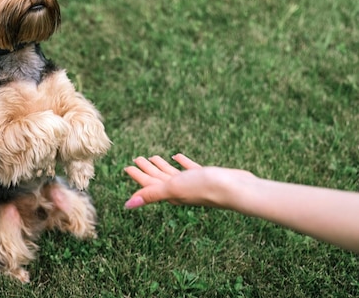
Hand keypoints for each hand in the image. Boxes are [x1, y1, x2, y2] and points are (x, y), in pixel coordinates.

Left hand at [124, 154, 254, 208]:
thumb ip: (151, 195)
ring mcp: (193, 183)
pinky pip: (189, 169)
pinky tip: (177, 156)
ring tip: (154, 157)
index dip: (137, 176)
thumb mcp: (173, 189)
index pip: (149, 184)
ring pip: (172, 174)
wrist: (235, 188)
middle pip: (158, 179)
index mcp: (170, 193)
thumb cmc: (204, 188)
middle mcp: (180, 189)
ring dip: (162, 166)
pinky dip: (182, 163)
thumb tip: (127, 205)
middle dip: (147, 169)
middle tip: (137, 158)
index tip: (127, 167)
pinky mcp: (206, 176)